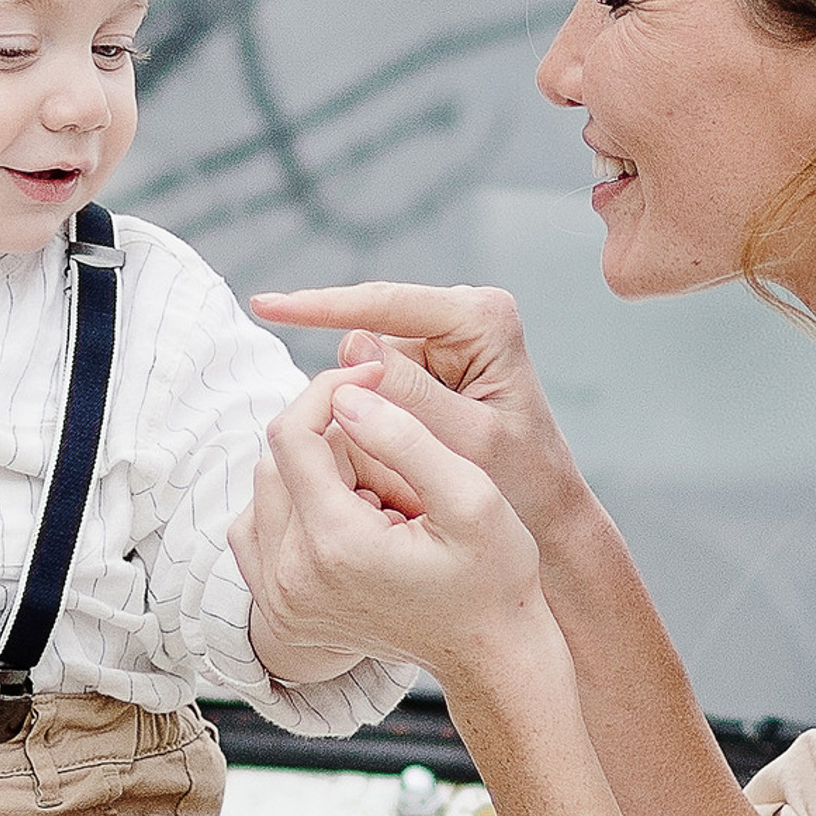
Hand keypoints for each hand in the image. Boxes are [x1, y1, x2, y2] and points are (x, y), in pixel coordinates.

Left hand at [233, 376, 556, 706]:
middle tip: (396, 469)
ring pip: (265, 491)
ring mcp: (278, 601)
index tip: (371, 378)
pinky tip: (346, 521)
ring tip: (377, 503)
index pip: (293, 433)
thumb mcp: (472, 496)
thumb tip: (345, 397)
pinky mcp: (277, 612)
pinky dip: (294, 510)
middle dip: (332, 443)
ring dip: (314, 476)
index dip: (329, 390)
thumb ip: (406, 439)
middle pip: (277, 459)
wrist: (486, 654)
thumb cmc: (492, 575)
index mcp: (335, 544)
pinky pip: (255, 530)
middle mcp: (291, 578)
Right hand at [249, 280, 590, 552]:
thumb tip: (349, 344)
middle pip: (374, 325)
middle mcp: (467, 315)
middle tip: (326, 420)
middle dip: (347, 371)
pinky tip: (395, 444)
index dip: (321, 306)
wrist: (549, 512)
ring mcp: (449, 338)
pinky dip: (373, 410)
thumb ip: (411, 398)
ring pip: (371, 356)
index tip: (266, 306)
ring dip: (364, 399)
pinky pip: (380, 377)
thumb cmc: (522, 482)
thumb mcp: (466, 444)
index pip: (387, 304)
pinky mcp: (435, 363)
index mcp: (483, 319)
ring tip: (402, 449)